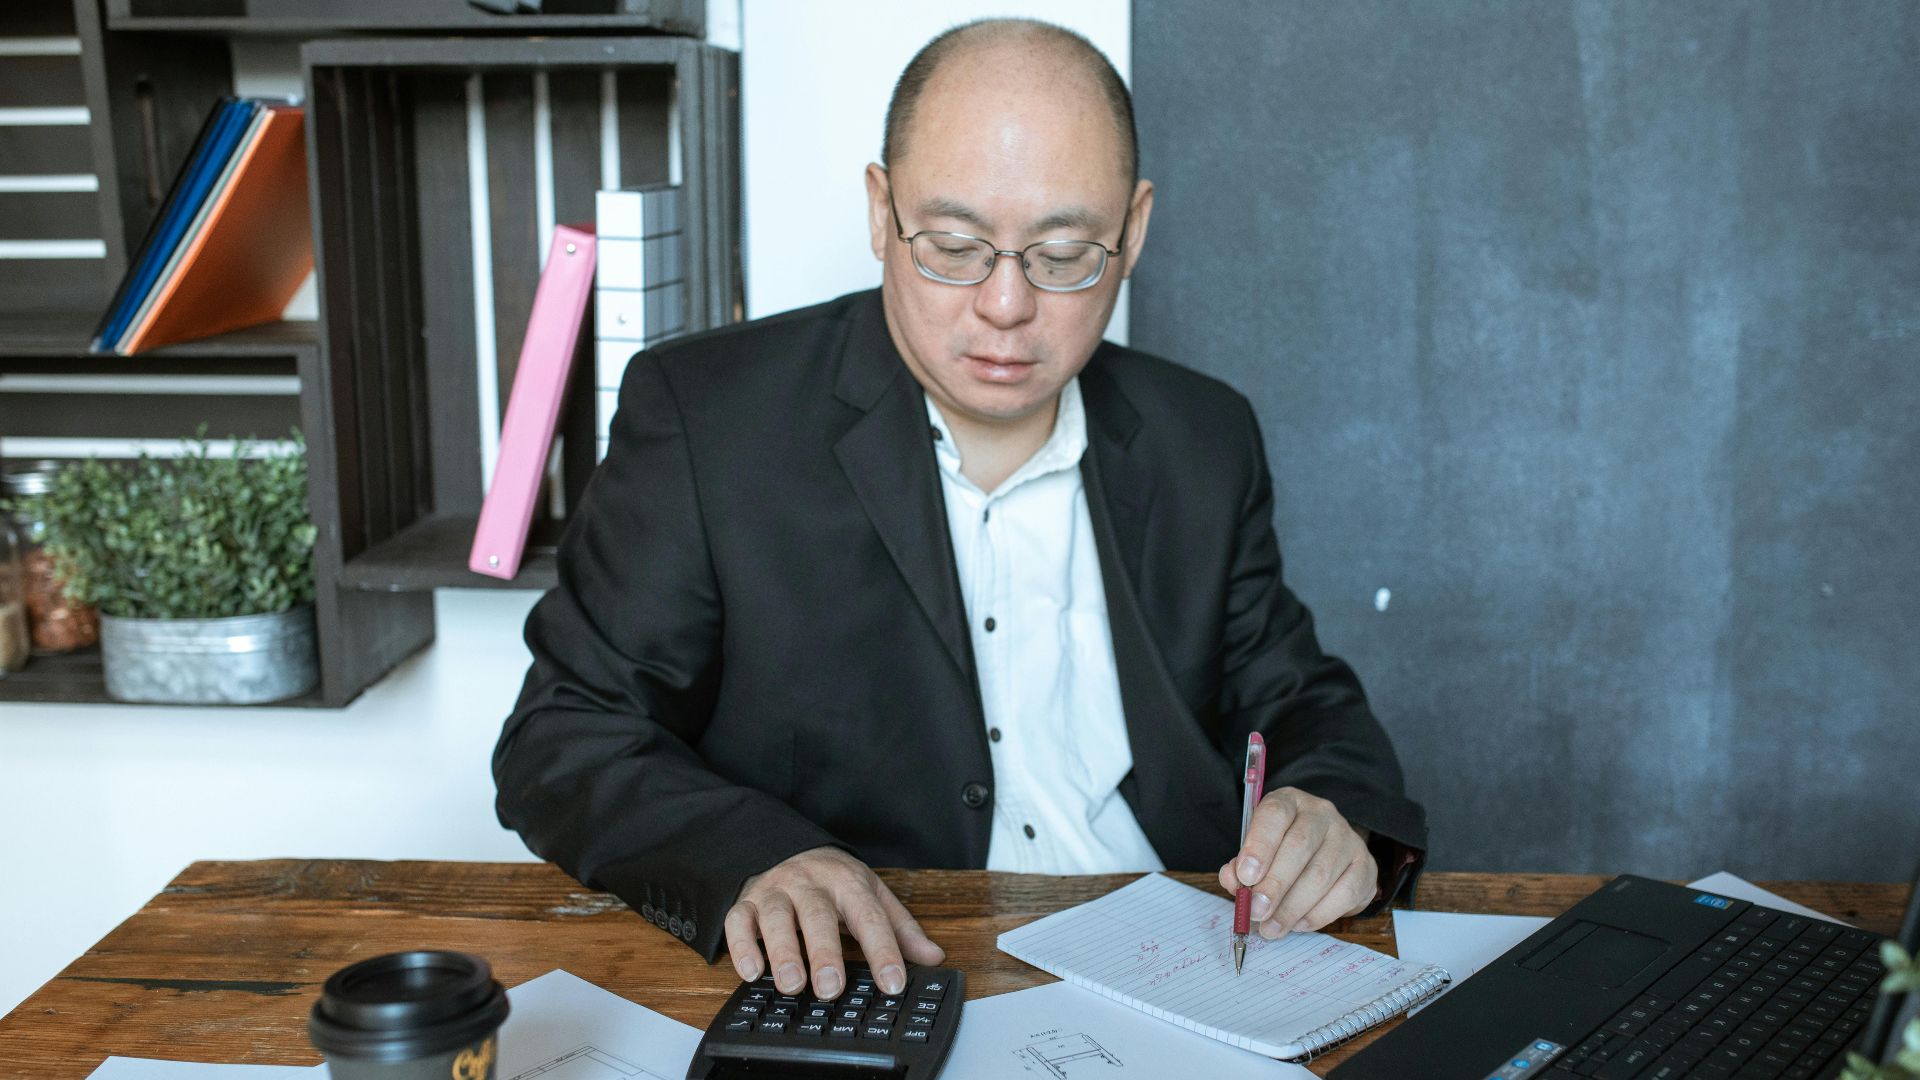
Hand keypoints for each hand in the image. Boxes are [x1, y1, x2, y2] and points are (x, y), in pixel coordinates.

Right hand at [724, 846, 944, 997]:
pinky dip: (743, 946)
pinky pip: (738, 921)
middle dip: (825, 953)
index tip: (893, 983)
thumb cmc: (833, 880)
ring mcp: (775, 891)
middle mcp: (810, 883)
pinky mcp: (746, 902)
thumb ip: (901, 928)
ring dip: (783, 952)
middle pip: (818, 915)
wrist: (786, 847)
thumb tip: (934, 957)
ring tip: (792, 985)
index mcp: (848, 882)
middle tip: (831, 989)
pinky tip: (752, 972)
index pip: (869, 917)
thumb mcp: (871, 894)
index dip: (883, 951)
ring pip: (776, 917)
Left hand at [1217, 787, 1375, 940]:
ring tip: (1272, 927)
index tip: (1245, 877)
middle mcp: (1322, 814)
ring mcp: (1348, 838)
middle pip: (1299, 846)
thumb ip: (1241, 866)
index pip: (1275, 814)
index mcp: (1290, 802)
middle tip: (1256, 911)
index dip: (1259, 845)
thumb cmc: (1283, 851)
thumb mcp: (1258, 850)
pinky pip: (1344, 894)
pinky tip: (1298, 924)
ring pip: (1321, 874)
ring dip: (1292, 907)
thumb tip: (1233, 881)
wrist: (1327, 854)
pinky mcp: (1366, 866)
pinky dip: (1317, 915)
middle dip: (1275, 884)